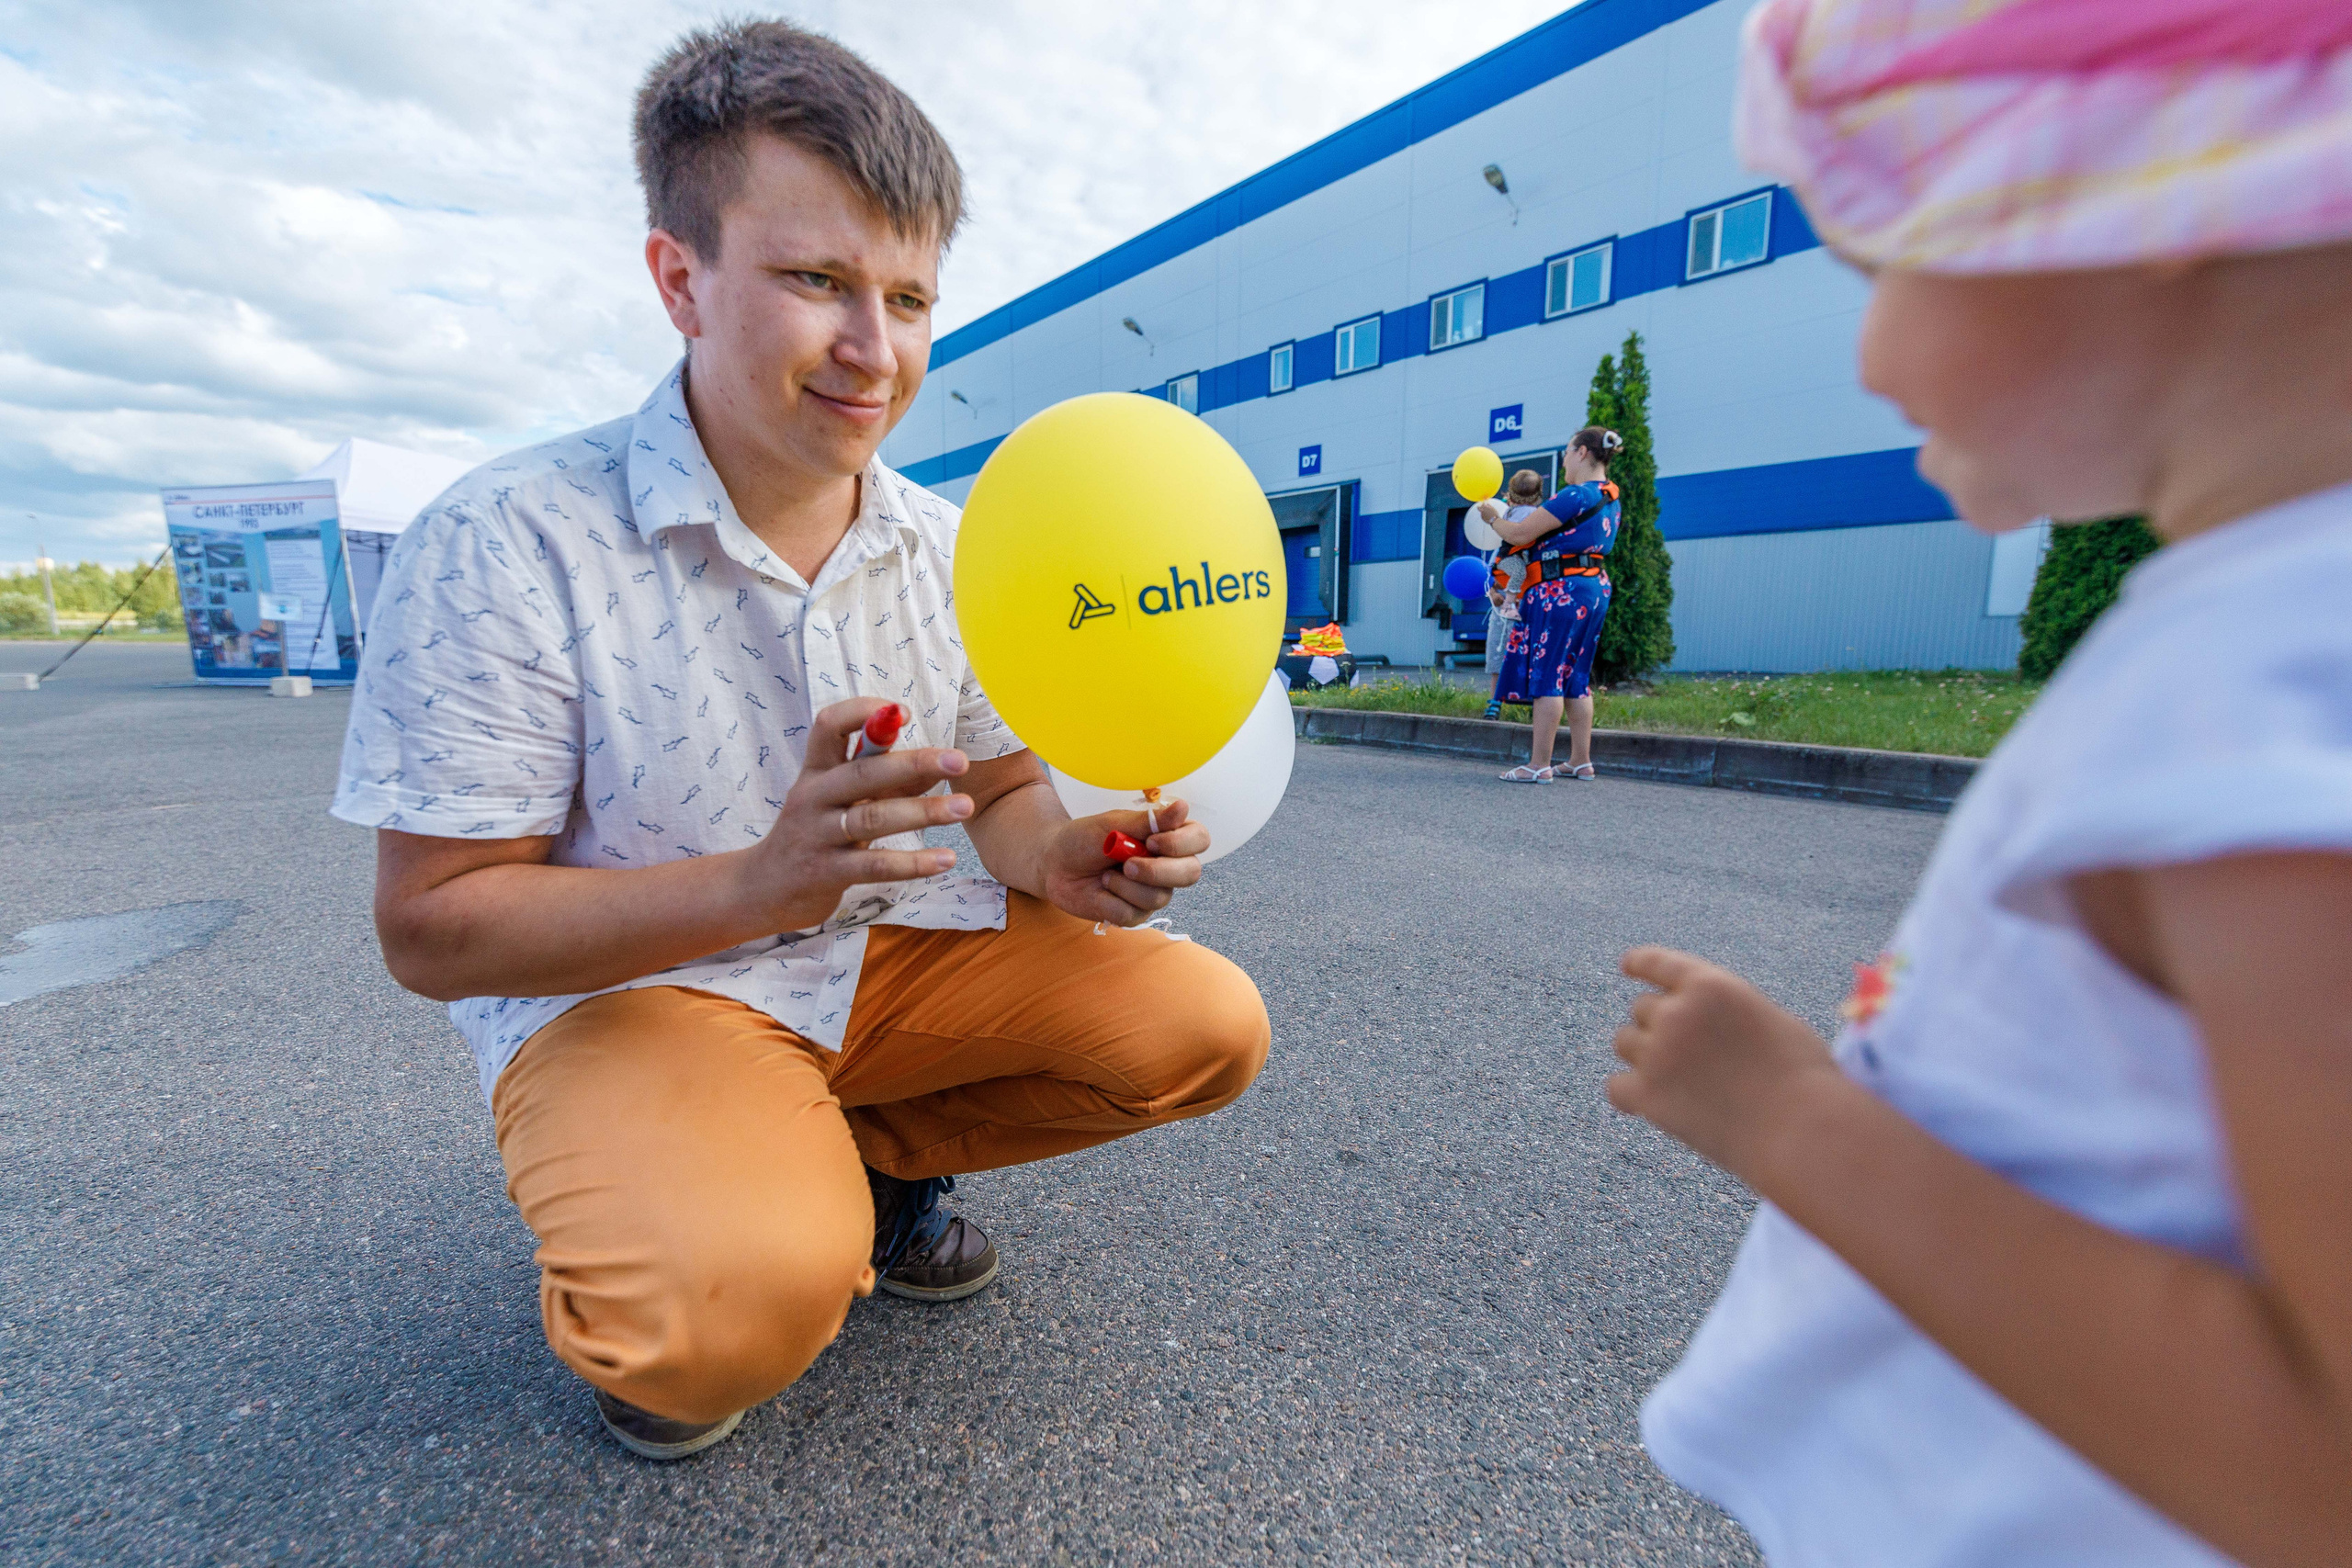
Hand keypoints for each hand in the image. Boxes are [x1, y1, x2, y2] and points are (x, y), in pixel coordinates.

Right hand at [734, 697, 975, 932]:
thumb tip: (937, 764)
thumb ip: (885, 781)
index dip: (864, 712)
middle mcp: (813, 796)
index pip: (829, 725)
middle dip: (914, 763)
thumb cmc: (815, 833)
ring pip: (873, 817)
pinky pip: (874, 865)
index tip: (905, 713)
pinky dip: (912, 863)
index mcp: (815, 770)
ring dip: (923, 811)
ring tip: (964, 807)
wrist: (764, 889)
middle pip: (863, 772)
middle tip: (959, 761)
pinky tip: (945, 859)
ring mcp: (817, 835)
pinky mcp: (825, 873)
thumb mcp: (841, 800)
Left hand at [1038, 797, 1208, 926]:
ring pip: (1159, 896)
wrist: (1053, 864)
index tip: (1151, 840)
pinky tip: (1101, 889)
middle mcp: (1166, 866)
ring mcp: (1152, 892)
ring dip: (1126, 885)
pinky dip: (1111, 900)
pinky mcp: (1134, 914)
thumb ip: (1148, 820)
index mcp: (1166, 838)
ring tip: (1105, 875)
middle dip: (1158, 871)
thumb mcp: (1112, 823)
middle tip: (1127, 864)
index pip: (1199, 839)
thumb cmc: (1083, 838)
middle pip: (1190, 873)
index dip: (1181, 843)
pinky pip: (1134, 914)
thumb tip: (1183, 808)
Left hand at [1607, 946, 1845, 1181]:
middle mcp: (1678, 1013)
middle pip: (1642, 1009)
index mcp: (1710, 985)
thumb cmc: (1802, 1079)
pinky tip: (1650, 1105)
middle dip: (1659, 1026)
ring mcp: (1659, 1054)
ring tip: (1681, 1081)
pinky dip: (1631, 1095)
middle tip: (1691, 1056)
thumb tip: (1703, 1023)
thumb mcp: (1769, 1020)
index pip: (1657, 963)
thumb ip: (1727, 1011)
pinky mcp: (1649, 1096)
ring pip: (1625, 1043)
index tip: (1628, 967)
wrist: (1803, 1130)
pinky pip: (1616, 1087)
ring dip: (1644, 1056)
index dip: (1639, 963)